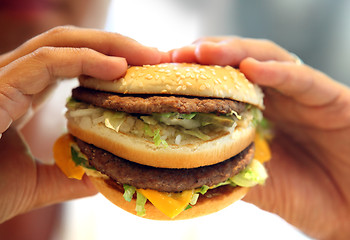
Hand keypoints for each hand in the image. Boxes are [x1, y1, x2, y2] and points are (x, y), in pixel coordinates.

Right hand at [0, 26, 169, 222]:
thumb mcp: (37, 183)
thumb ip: (70, 175)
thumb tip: (105, 176)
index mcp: (25, 92)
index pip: (74, 62)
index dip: (112, 61)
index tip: (147, 70)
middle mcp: (15, 77)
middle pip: (73, 44)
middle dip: (118, 45)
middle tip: (158, 56)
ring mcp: (3, 77)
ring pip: (61, 43)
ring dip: (109, 45)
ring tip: (148, 57)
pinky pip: (45, 61)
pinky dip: (84, 59)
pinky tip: (118, 68)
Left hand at [172, 37, 349, 238]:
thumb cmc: (308, 197)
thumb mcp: (260, 185)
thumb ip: (232, 172)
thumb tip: (187, 170)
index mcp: (256, 115)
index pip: (221, 86)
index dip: (193, 79)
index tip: (161, 77)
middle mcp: (276, 98)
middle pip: (238, 65)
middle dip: (206, 57)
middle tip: (175, 55)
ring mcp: (302, 95)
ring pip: (267, 60)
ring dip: (233, 52)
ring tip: (203, 52)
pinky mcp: (330, 99)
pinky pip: (303, 80)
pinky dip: (278, 71)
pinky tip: (252, 67)